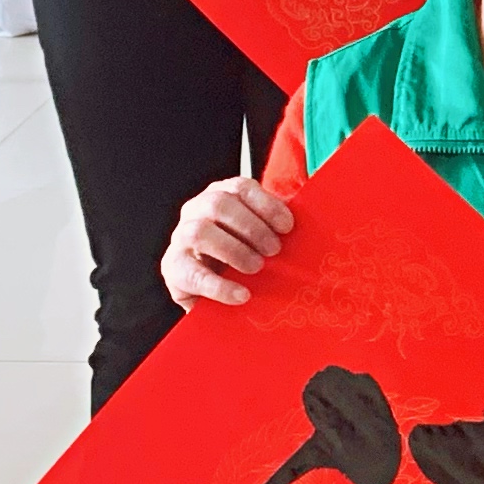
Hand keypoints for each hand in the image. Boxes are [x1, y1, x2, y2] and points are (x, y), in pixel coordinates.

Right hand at [162, 176, 293, 308]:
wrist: (214, 293)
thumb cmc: (243, 258)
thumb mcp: (261, 238)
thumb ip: (277, 227)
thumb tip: (310, 226)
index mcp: (221, 194)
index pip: (241, 188)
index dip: (266, 205)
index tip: (288, 227)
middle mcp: (196, 210)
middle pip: (219, 204)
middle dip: (251, 227)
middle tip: (274, 250)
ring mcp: (180, 237)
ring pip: (200, 232)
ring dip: (234, 250)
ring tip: (256, 268)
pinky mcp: (173, 267)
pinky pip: (192, 273)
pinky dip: (219, 285)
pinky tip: (241, 295)